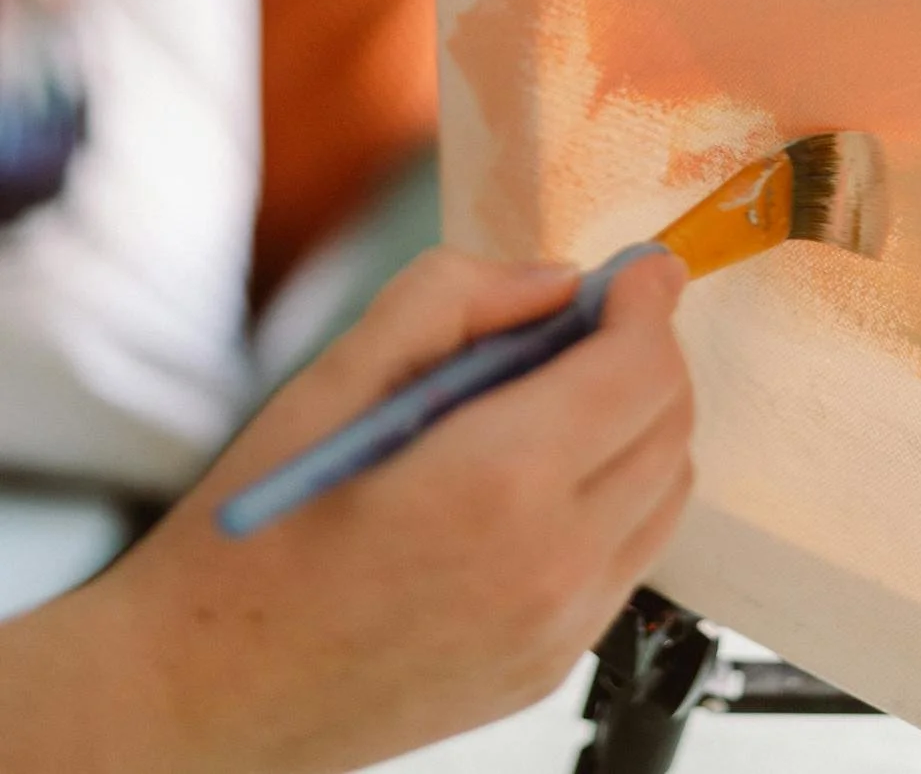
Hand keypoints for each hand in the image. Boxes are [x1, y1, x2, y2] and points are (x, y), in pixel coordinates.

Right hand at [0, 247, 692, 773]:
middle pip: (670, 424)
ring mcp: (557, 630)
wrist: (203, 695)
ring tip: (560, 394)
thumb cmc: (250, 539)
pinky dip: (616, 495)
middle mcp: (550, 565)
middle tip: (590, 318)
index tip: (633, 271)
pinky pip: (628, 558)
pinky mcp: (548, 668)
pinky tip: (540, 474)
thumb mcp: (334, 378)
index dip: (647, 300)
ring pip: (667, 494)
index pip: (640, 367)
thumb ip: (452, 299)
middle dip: (646, 351)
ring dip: (639, 424)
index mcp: (498, 481)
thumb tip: (551, 282)